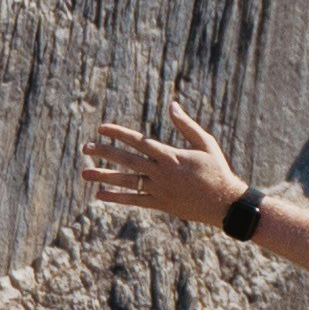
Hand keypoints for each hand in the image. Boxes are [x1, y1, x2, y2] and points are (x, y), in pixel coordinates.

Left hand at [82, 86, 246, 226]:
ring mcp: (159, 190)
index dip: (119, 134)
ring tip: (84, 173)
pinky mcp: (160, 204)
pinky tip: (100, 194)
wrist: (224, 203)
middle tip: (85, 148)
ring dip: (104, 176)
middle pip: (127, 160)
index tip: (101, 128)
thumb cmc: (217, 169)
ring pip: (126, 182)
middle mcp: (161, 173)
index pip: (139, 142)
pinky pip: (134, 201)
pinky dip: (116, 198)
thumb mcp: (206, 143)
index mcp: (171, 155)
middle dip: (105, 152)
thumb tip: (172, 105)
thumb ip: (186, 125)